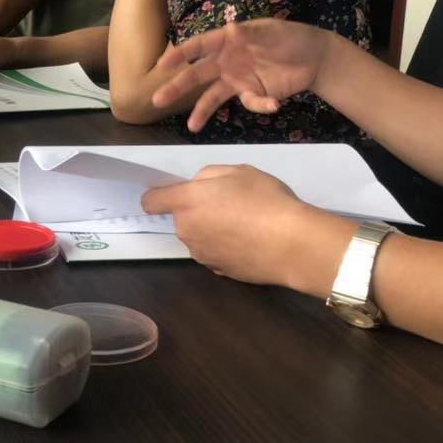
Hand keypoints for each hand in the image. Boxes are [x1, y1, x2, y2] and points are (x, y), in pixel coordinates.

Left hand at [142, 165, 312, 284]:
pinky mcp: (218, 271)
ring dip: (213, 230)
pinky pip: (216, 253)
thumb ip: (210, 175)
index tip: (174, 195)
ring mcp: (202, 255)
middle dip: (199, 211)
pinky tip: (251, 242)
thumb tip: (200, 187)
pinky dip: (227, 247)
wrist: (291, 244)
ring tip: (247, 224)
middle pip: (182, 219)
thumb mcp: (240, 171)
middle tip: (231, 203)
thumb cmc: (265, 200)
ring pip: (199, 237)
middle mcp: (187, 231)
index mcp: (187, 202)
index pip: (151, 202)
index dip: (159, 197)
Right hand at [150, 18, 330, 132]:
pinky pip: (249, 104)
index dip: (179, 55)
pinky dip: (260, 106)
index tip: (162, 65)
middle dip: (177, 87)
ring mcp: (239, 80)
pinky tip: (275, 104)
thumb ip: (251, 33)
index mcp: (228, 42)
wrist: (315, 59)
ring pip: (213, 97)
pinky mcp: (253, 94)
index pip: (199, 48)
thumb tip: (231, 29)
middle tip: (158, 100)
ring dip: (201, 111)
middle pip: (197, 75)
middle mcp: (227, 62)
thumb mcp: (273, 31)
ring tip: (192, 127)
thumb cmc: (291, 38)